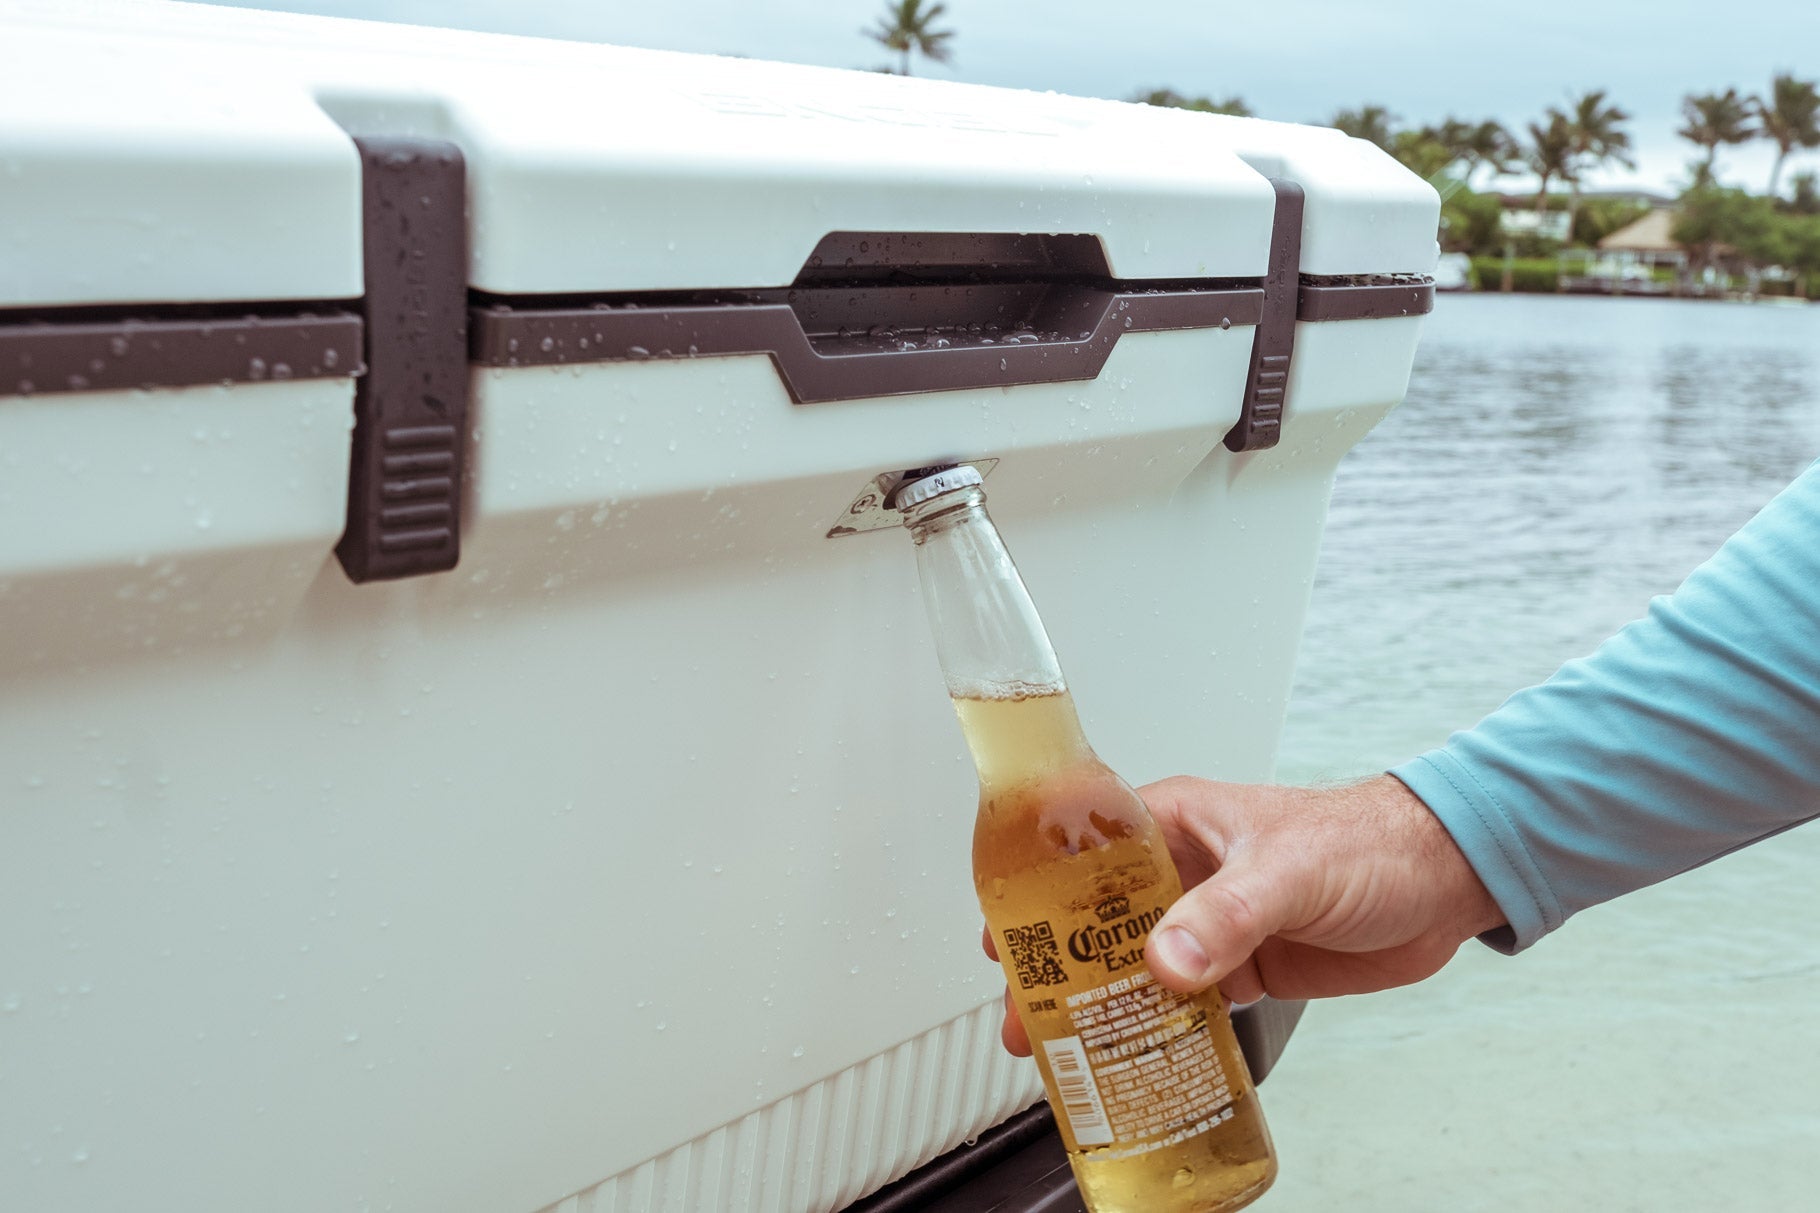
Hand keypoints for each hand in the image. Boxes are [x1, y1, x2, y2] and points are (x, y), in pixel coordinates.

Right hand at [984, 775, 1503, 1056]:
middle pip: (1091, 922)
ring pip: (1129, 966)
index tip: (1004, 938)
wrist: (1440, 883)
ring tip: (1063, 1050)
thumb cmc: (1367, 843)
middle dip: (1053, 970)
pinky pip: (1177, 1001)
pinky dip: (1151, 1028)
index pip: (1078, 853)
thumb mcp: (1286, 871)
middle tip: (1025, 1017)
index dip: (1033, 894)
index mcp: (1172, 823)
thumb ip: (1226, 915)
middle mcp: (1178, 872)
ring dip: (1097, 1006)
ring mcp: (1206, 921)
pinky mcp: (1237, 965)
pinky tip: (1132, 1055)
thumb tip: (1167, 960)